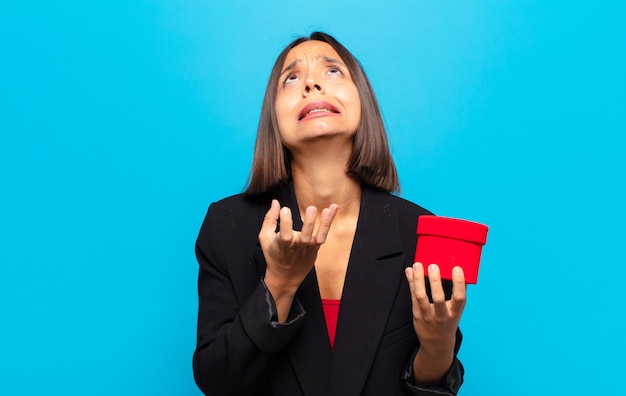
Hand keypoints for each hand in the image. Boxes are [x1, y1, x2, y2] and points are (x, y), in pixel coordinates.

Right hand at [259, 199, 337, 320]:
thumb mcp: (265, 238)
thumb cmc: (274, 255)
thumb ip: (269, 219)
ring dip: (324, 224)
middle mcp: (297, 247)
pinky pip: (324, 234)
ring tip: (327, 211)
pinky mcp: (316, 247)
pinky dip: (328, 222)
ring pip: (319, 237)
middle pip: (305, 236)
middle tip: (311, 208)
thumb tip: (275, 203)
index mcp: (282, 245)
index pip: (285, 235)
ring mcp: (308, 248)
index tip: (284, 209)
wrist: (286, 276)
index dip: (285, 222)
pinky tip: (333, 208)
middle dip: (309, 222)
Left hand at [404, 263, 465, 352]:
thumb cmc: (448, 322)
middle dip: (435, 281)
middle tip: (433, 266)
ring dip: (418, 279)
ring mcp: (427, 315)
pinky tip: (410, 271)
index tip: (457, 269)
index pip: (459, 299)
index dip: (458, 283)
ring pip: (421, 296)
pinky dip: (411, 282)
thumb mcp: (456, 310)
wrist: (437, 343)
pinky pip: (413, 296)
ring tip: (418, 265)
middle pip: (438, 298)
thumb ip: (457, 293)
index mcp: (455, 313)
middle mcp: (441, 315)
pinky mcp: (416, 314)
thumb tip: (461, 271)